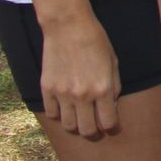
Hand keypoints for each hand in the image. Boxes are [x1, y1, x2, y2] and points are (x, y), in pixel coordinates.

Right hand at [37, 9, 120, 137]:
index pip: (108, 122)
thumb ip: (114, 86)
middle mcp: (82, 95)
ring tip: (80, 119)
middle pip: (86, 130)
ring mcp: (62, 94)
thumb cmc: (96, 41)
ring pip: (68, 126)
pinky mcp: (47, 89)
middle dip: (93, 133)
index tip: (112, 127)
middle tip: (96, 129)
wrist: (68, 27)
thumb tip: (111, 106)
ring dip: (76, 126)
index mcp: (102, 88)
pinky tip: (65, 107)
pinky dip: (59, 115)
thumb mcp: (113, 62)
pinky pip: (51, 114)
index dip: (112, 128)